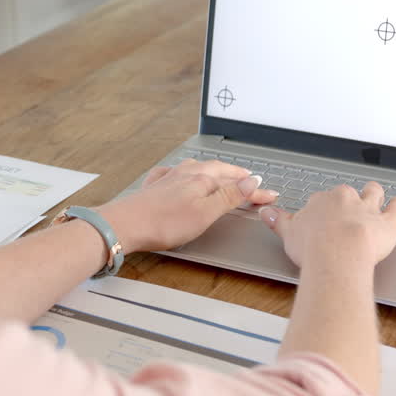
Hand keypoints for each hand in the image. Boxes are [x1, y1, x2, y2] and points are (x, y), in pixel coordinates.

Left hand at [97, 159, 278, 252]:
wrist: (125, 225)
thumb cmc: (163, 222)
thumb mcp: (205, 212)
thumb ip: (229, 196)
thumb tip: (252, 182)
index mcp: (203, 177)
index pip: (238, 181)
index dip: (256, 190)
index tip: (270, 196)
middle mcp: (187, 172)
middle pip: (220, 171)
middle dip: (240, 178)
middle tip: (255, 186)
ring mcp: (170, 177)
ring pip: (199, 170)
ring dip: (217, 174)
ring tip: (226, 177)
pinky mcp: (155, 186)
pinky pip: (178, 174)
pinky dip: (190, 175)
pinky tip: (184, 175)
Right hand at [259, 182, 395, 270]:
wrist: (338, 256)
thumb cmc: (314, 247)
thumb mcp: (288, 234)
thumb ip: (278, 221)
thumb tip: (266, 212)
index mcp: (321, 201)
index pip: (321, 200)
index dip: (323, 209)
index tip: (322, 217)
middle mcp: (345, 200)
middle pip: (347, 193)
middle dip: (348, 199)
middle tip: (346, 210)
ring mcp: (367, 209)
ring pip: (373, 193)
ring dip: (374, 194)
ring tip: (374, 194)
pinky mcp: (388, 222)